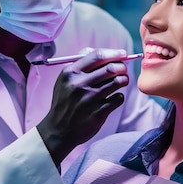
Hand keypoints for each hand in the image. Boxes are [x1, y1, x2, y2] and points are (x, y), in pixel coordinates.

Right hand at [37, 48, 129, 165]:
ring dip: (124, 80)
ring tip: (122, 81)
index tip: (123, 54)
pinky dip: (119, 96)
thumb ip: (80, 65)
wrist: (58, 130)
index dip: (114, 53)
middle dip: (122, 67)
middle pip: (110, 68)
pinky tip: (114, 98)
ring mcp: (89, 99)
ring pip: (117, 82)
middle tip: (123, 70)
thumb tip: (104, 53)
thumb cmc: (65, 101)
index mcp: (70, 73)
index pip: (97, 56)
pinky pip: (118, 98)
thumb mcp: (64, 80)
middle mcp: (79, 85)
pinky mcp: (98, 113)